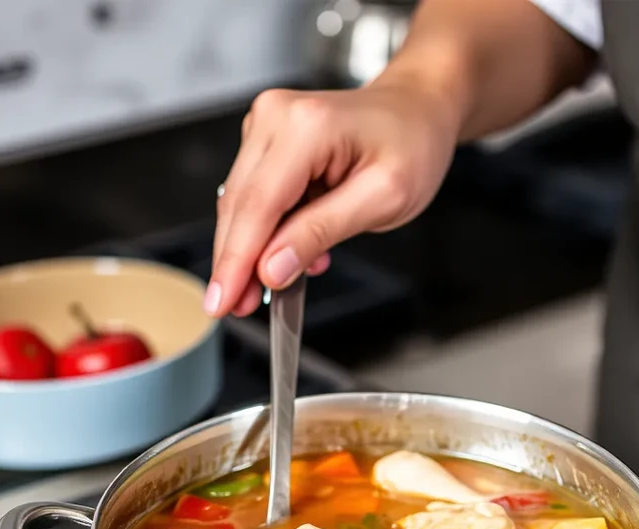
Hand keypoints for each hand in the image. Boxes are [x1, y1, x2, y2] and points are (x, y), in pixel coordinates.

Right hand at [207, 79, 461, 316]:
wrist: (417, 109)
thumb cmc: (412, 144)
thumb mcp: (383, 199)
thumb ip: (322, 232)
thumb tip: (272, 269)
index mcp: (306, 126)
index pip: (257, 206)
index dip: (236, 260)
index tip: (221, 303)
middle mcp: (275, 117)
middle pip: (239, 206)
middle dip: (234, 263)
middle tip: (233, 309)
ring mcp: (265, 125)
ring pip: (239, 204)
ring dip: (247, 251)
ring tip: (260, 291)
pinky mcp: (265, 139)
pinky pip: (254, 196)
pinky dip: (264, 231)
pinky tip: (286, 252)